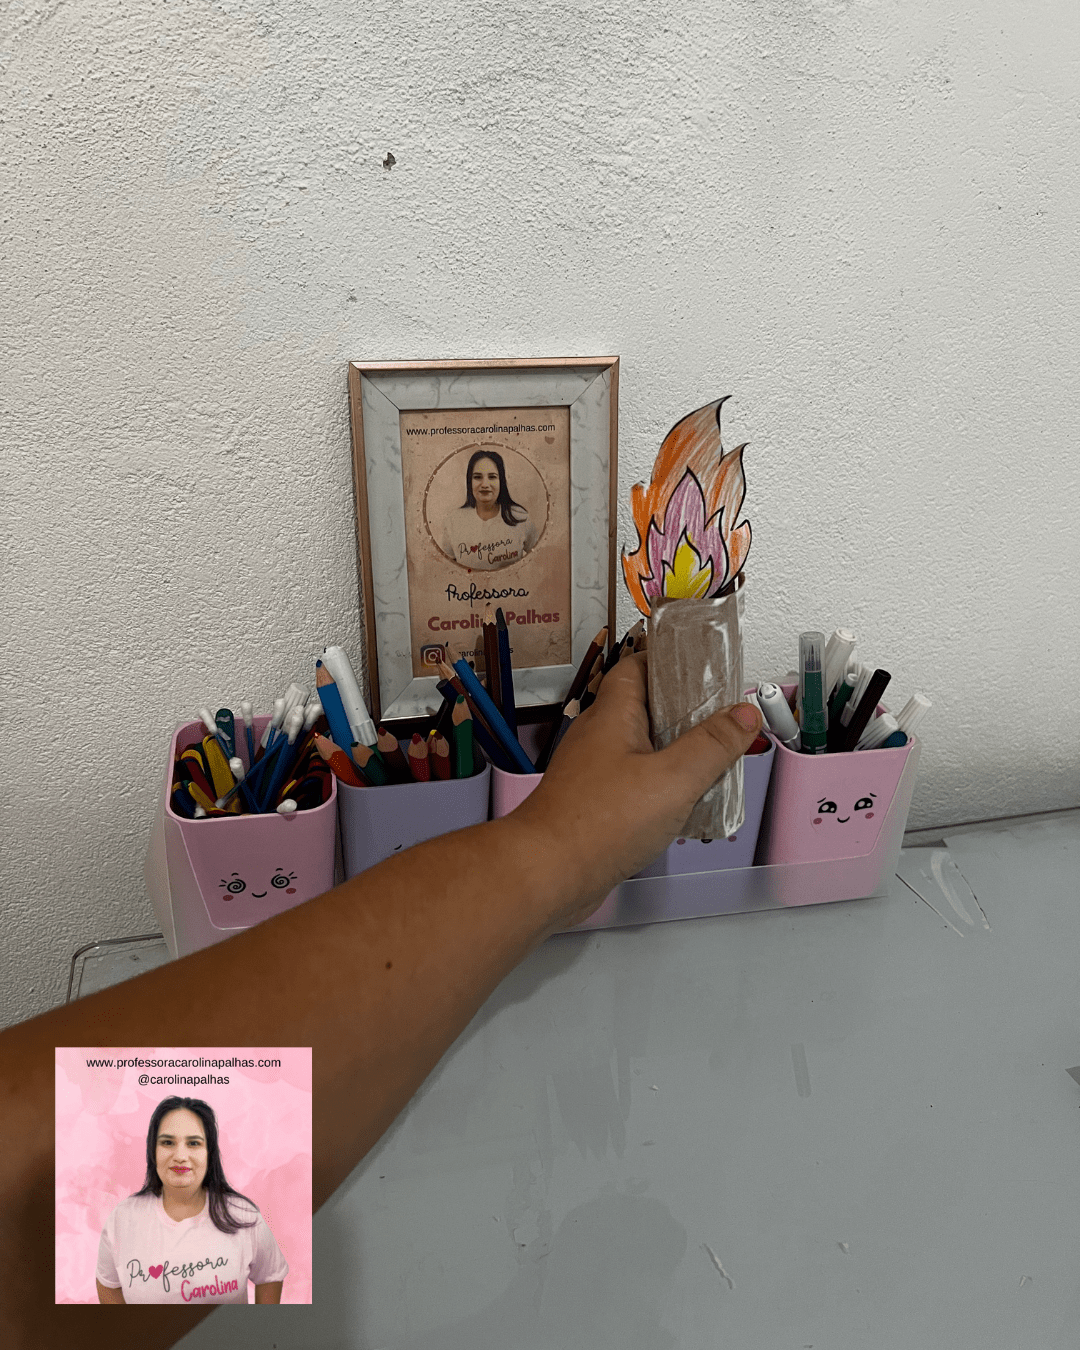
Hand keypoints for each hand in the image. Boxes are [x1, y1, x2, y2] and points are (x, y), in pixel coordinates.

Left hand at [512, 652, 762, 929]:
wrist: (547, 875)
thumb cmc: (595, 823)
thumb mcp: (673, 778)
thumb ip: (712, 745)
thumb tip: (743, 714)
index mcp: (613, 715)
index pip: (638, 667)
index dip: (670, 661)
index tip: (705, 666)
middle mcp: (598, 739)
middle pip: (644, 709)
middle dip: (683, 713)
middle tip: (720, 721)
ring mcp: (593, 773)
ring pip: (640, 750)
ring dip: (673, 754)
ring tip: (710, 765)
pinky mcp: (594, 805)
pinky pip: (632, 784)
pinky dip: (659, 788)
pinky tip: (680, 806)